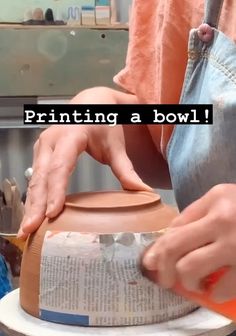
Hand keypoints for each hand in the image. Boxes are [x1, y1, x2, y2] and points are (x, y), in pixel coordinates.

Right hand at [18, 88, 150, 238]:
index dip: (56, 190)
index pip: (61, 166)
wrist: (90, 103)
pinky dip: (33, 199)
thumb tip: (144, 192)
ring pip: (34, 180)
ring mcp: (42, 147)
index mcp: (70, 135)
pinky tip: (32, 217)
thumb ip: (126, 169)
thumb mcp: (115, 145)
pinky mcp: (40, 155)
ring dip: (30, 205)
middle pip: (41, 177)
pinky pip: (34, 179)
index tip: (53, 212)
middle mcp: (51, 140)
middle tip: (30, 229)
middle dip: (35, 205)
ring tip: (27, 229)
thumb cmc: (103, 123)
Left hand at [142, 184, 235, 302]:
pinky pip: (222, 288)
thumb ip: (197, 214)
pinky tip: (217, 290)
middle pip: (174, 249)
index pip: (174, 228)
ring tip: (195, 283)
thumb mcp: (225, 198)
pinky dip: (215, 293)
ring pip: (191, 269)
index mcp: (216, 200)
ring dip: (188, 282)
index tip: (150, 264)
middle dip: (163, 269)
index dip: (157, 250)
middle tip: (165, 281)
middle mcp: (223, 220)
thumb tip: (168, 239)